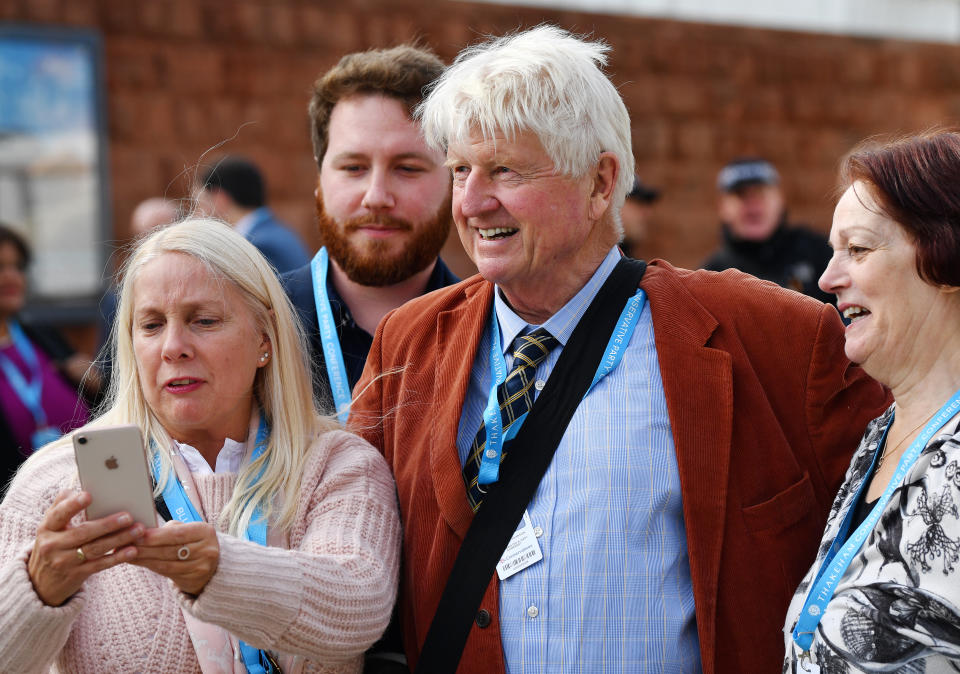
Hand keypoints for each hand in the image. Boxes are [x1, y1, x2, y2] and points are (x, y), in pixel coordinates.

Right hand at [28, 490, 143, 606]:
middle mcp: (53, 545)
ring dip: (119, 539)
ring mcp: (64, 562)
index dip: (72, 505)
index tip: (88, 495)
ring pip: (95, 549)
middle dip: (107, 524)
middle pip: (83, 533)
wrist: (42, 582)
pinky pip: (100, 565)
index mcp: (47, 528)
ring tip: (138, 530)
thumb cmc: (53, 544)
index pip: (58, 514)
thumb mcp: (50, 527)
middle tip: (128, 516)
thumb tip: (77, 489)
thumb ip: (62, 506)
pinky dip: (117, 557)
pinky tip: (132, 550)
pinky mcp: (77, 574)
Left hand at [131, 520, 218, 594]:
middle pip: (170, 550)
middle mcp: (206, 550)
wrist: (213, 564)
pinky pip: (167, 573)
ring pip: (166, 564)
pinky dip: (150, 567)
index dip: (156, 536)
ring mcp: (201, 567)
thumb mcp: (188, 530)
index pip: (177, 534)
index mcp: (205, 532)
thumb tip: (142, 531)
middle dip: (145, 548)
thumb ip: (169, 529)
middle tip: (125, 545)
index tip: (136, 535)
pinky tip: (138, 562)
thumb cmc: (193, 541)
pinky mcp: (194, 580)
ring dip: (144, 559)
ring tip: (126, 554)